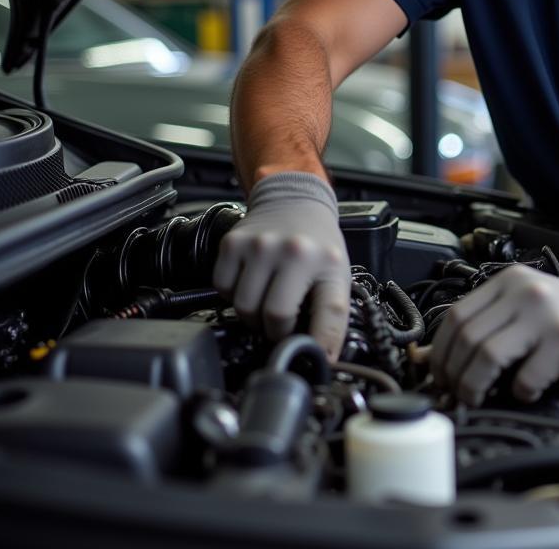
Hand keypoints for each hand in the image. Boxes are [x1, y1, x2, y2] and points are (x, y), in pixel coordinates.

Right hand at [213, 171, 349, 359]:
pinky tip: (250, 281)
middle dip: (275, 329)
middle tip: (281, 321)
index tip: (315, 358)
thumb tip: (322, 356)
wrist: (294, 201)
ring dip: (252, 314)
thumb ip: (330, 312)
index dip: (321, 344)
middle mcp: (294, 251)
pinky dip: (233, 294)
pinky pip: (223, 289)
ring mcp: (260, 246)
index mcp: (328, 262)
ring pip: (243, 307)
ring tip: (266, 299)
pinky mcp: (233, 243)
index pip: (329, 314)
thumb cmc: (316, 244)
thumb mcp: (335, 274)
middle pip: (273, 317)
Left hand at [429, 266, 558, 405]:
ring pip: (487, 355)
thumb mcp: (522, 310)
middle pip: (467, 338)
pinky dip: (519, 392)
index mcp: (507, 282)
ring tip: (479, 398)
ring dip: (475, 386)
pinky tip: (526, 390)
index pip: (455, 316)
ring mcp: (545, 314)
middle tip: (457, 394)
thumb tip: (432, 359)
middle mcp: (523, 292)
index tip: (439, 376)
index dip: (440, 352)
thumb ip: (484, 326)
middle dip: (454, 375)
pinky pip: (526, 376)